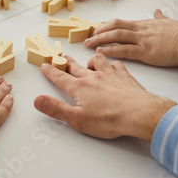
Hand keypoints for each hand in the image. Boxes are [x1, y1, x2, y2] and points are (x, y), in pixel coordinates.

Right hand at [34, 55, 176, 140]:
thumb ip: (56, 108)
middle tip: (62, 58)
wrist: (139, 113)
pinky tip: (112, 67)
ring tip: (88, 63)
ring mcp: (109, 75)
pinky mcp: (124, 76)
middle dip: (67, 62)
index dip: (50, 71)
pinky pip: (116, 65)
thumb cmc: (109, 118)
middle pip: (75, 67)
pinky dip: (112, 64)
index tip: (45, 65)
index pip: (60, 77)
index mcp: (79, 87)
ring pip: (96, 61)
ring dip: (90, 61)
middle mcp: (92, 77)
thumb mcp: (77, 119)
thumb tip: (37, 100)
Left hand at [84, 9, 177, 66]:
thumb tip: (158, 11)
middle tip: (86, 36)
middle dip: (98, 31)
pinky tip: (101, 52)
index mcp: (144, 24)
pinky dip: (111, 50)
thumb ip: (161, 17)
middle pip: (114, 27)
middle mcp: (140, 30)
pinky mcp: (146, 52)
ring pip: (116, 36)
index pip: (120, 22)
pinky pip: (124, 50)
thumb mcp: (169, 22)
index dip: (105, 25)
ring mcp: (142, 40)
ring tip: (88, 44)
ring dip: (99, 40)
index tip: (94, 28)